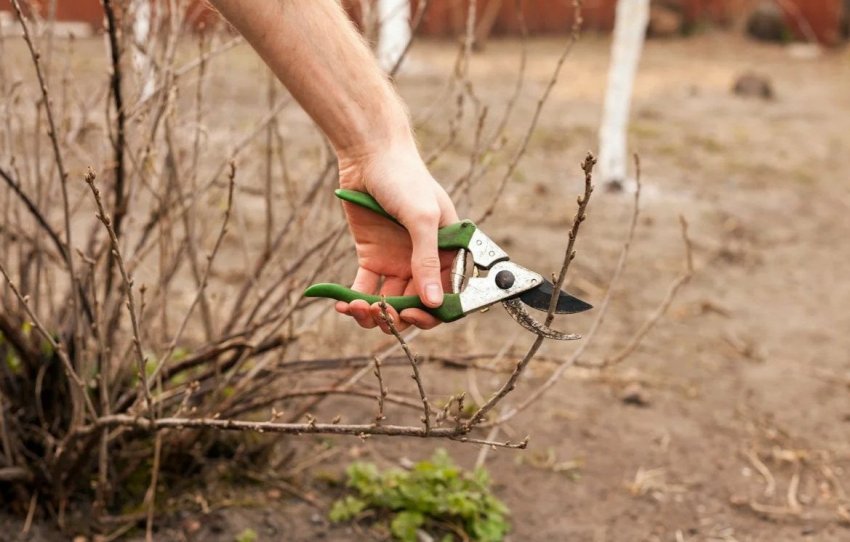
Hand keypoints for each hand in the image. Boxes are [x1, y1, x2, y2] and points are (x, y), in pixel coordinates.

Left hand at [335, 142, 458, 332]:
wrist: (369, 155)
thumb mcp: (421, 218)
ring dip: (375, 313)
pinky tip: (343, 305)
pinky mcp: (371, 258)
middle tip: (380, 314)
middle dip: (399, 316)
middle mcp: (424, 261)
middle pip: (416, 305)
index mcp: (448, 253)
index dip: (433, 313)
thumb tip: (434, 302)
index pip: (447, 295)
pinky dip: (354, 301)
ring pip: (390, 303)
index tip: (413, 316)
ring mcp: (397, 261)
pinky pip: (365, 289)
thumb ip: (427, 259)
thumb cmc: (404, 178)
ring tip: (357, 308)